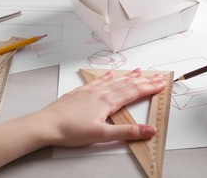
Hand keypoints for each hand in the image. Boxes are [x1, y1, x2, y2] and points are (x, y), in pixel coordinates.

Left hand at [31, 68, 165, 146]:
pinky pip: (99, 81)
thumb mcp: (102, 134)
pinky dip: (108, 76)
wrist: (46, 125)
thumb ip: (127, 131)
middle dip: (144, 80)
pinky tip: (110, 74)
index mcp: (108, 101)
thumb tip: (148, 130)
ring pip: (115, 80)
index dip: (149, 88)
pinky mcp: (81, 92)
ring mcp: (91, 91)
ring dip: (129, 76)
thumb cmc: (70, 131)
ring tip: (139, 71)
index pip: (134, 92)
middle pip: (128, 84)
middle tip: (157, 76)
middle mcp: (101, 92)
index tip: (161, 84)